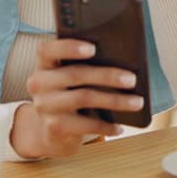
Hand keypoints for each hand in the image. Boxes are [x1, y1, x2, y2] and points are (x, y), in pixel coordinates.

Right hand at [12, 38, 144, 158]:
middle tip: (132, 79)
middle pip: (75, 74)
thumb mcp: (72, 78)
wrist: (52, 131)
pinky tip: (120, 126)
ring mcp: (45, 106)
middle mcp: (40, 83)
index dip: (69, 47)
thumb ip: (87, 65)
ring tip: (136, 102)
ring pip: (84, 98)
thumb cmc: (71, 94)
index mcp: (45, 64)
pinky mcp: (55, 126)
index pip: (48, 49)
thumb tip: (124, 62)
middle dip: (107, 75)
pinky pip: (86, 125)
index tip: (93, 48)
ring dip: (114, 100)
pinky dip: (106, 125)